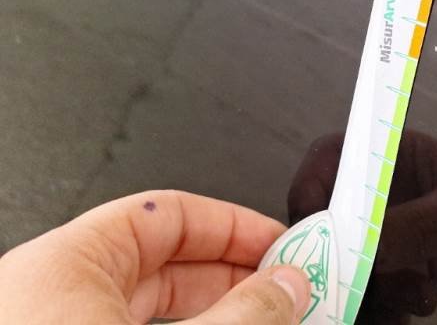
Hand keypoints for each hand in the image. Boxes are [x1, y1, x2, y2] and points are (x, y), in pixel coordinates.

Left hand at [0, 190, 310, 323]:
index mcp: (65, 264)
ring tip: (268, 318)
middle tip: (286, 287)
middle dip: (237, 272)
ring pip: (157, 305)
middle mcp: (56, 295)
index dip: (234, 224)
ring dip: (220, 309)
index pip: (169, 213)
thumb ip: (241, 313)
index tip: (280, 243)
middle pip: (169, 260)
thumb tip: (288, 285)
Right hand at [289, 131, 436, 322]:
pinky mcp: (401, 269)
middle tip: (367, 292)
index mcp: (391, 155)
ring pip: (347, 266)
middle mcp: (381, 192)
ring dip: (367, 295)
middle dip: (340, 261)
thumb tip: (363, 253)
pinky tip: (413, 315)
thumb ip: (420, 225)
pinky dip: (381, 311)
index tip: (319, 242)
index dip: (309, 196)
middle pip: (327, 223)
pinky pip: (372, 293)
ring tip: (415, 303)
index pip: (327, 162)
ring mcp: (390, 233)